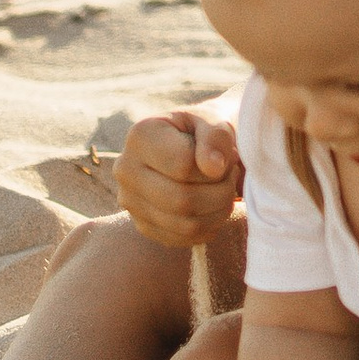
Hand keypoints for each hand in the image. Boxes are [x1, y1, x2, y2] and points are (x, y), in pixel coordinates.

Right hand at [115, 109, 243, 250]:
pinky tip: (214, 207)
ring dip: (219, 211)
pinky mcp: (142, 225)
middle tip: (233, 178)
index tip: (229, 157)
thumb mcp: (216, 121)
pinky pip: (181, 239)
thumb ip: (216, 138)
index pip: (183, 165)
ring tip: (226, 190)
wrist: (196, 146)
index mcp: (140, 135)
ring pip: (184, 224)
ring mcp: (130, 200)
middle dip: (221, 192)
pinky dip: (208, 227)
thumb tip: (213, 168)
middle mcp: (125, 169)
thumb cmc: (208, 131)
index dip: (216, 166)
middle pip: (181, 199)